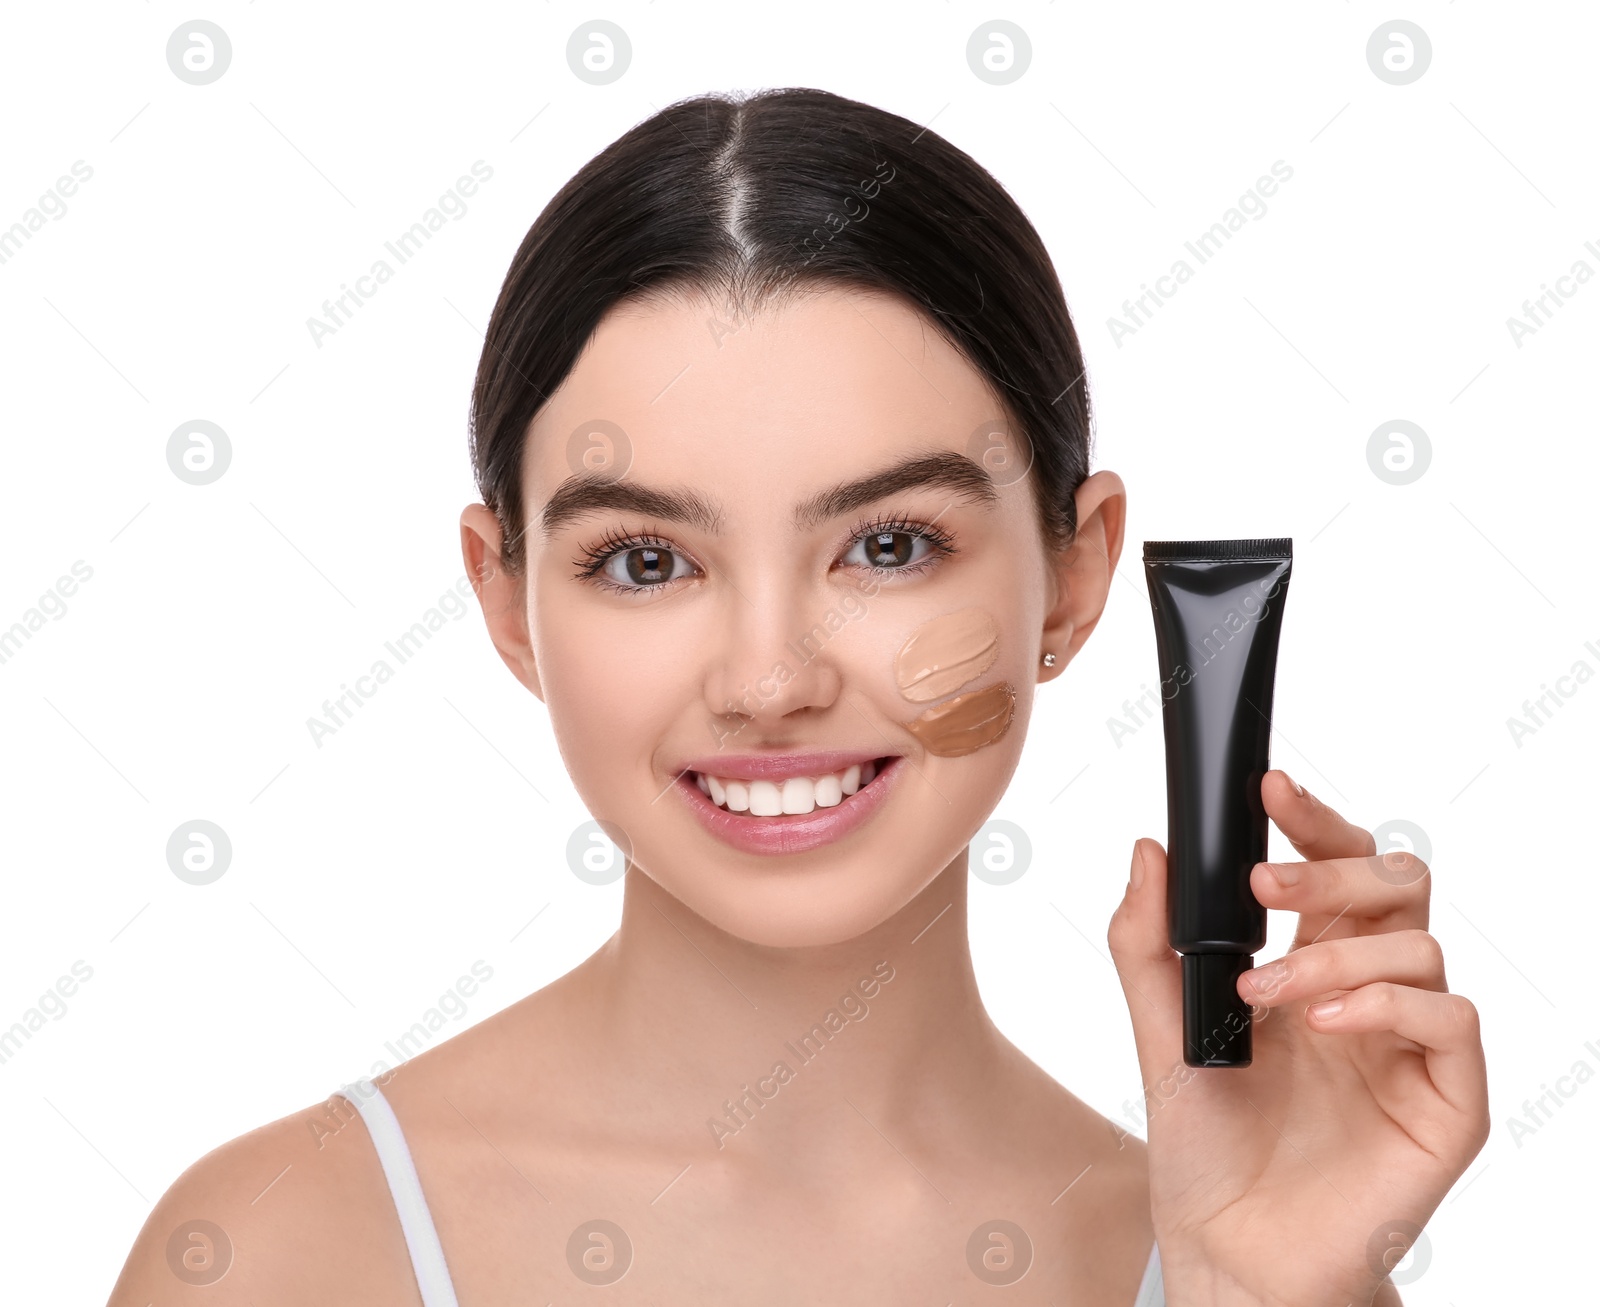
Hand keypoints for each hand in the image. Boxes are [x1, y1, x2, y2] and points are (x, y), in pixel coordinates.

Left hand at [1106, 770, 1489, 1305]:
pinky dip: (1386, 1003)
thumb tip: (1149, 849)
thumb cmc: (1206, 1142)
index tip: (1268, 788)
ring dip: (1332, 953)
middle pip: (1395, 883)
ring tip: (1265, 995)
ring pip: (1417, 944)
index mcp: (1312, 963)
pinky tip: (1324, 1024)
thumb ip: (1147, 940)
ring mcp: (1411, 1044)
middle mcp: (1369, 992)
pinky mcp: (1448, 1101)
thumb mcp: (1158, 1028)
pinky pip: (1449, 1018)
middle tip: (1266, 881)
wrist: (1231, 1246)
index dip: (1314, 821)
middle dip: (1331, 865)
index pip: (1337, 867)